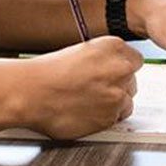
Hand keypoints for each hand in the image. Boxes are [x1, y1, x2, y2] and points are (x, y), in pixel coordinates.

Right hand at [13, 37, 141, 139]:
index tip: (111, 73)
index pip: (135, 59)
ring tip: (88, 102)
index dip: (120, 69)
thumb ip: (103, 60)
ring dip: (112, 103)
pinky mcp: (110, 117)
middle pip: (132, 81)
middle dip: (117, 86)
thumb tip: (111, 68)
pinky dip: (103, 117)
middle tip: (95, 89)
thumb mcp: (79, 52)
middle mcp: (120, 69)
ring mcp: (117, 94)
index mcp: (112, 47)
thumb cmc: (46, 72)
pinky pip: (115, 119)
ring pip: (126, 101)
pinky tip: (85, 111)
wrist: (30, 92)